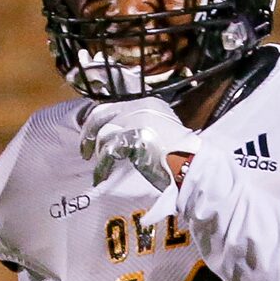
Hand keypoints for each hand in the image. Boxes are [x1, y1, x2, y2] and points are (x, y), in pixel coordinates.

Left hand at [78, 96, 198, 193]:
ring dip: (98, 154)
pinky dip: (102, 167)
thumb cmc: (183, 154)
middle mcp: (139, 107)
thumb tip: (120, 135)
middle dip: (89, 134)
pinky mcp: (133, 139)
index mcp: (147, 103)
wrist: (194, 162)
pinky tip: (101, 177)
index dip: (98, 121)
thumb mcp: (163, 129)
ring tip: (97, 168)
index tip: (92, 134)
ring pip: (104, 135)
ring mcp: (136, 122)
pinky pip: (109, 153)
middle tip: (84, 151)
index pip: (113, 106)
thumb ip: (143, 126)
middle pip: (101, 115)